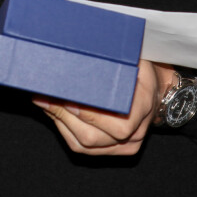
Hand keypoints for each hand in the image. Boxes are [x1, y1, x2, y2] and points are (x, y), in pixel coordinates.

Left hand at [32, 60, 175, 155]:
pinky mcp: (110, 149)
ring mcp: (123, 145)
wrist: (154, 90)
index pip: (119, 125)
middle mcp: (136, 133)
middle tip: (45, 96)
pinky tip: (51, 112)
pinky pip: (81, 146)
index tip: (68, 98)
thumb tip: (78, 46)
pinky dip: (63, 129)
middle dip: (64, 116)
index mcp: (144, 107)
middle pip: (95, 136)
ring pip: (84, 143)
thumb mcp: (133, 57)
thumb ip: (112, 57)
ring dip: (59, 121)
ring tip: (42, 101)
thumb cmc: (140, 68)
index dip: (90, 115)